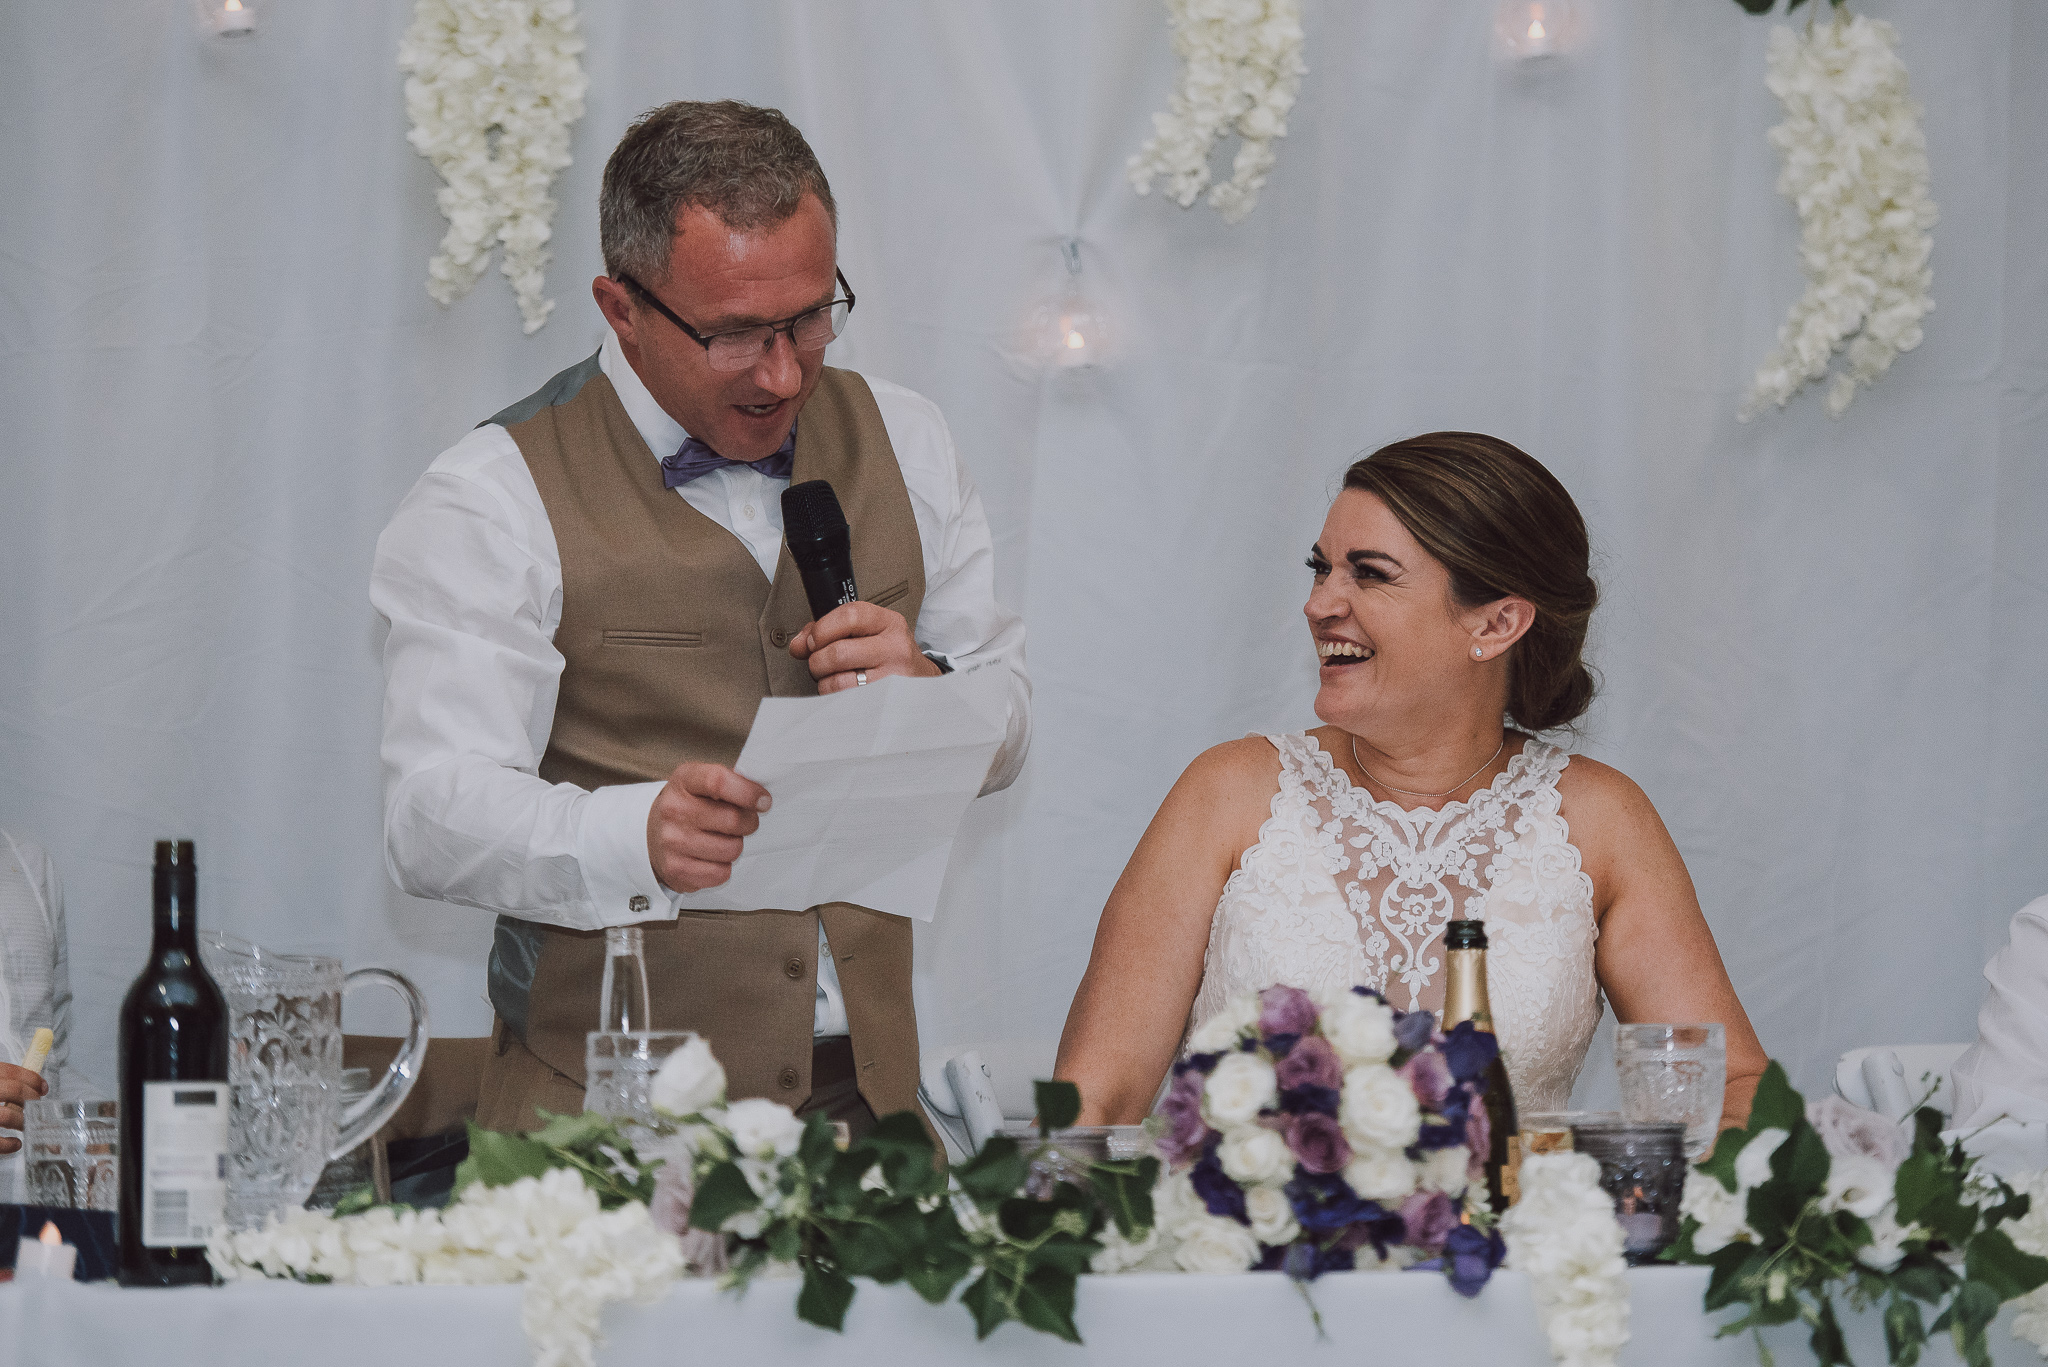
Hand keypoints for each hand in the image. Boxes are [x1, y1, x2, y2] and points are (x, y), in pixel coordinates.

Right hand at [0, 1061, 49, 1154]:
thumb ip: (0, 1081)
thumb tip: (30, 1085)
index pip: (8, 1071)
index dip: (30, 1078)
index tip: (41, 1087)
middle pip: (12, 1091)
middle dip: (30, 1099)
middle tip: (37, 1107)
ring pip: (6, 1115)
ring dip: (22, 1121)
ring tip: (25, 1125)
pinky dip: (8, 1144)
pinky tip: (15, 1143)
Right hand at [646, 762, 771, 892]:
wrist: (650, 835)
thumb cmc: (687, 807)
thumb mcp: (701, 783)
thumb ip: (731, 783)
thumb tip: (762, 799)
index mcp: (684, 781)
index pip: (719, 781)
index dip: (748, 792)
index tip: (763, 801)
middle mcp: (673, 810)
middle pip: (733, 820)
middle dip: (748, 823)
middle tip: (743, 823)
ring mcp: (672, 842)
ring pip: (731, 849)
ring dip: (735, 846)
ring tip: (722, 840)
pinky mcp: (676, 869)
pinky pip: (721, 873)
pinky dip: (723, 867)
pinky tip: (711, 857)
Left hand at [788, 601, 940, 693]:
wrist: (921, 682)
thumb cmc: (889, 656)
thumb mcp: (869, 632)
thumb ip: (831, 630)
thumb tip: (799, 644)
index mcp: (888, 623)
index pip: (850, 615)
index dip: (822, 629)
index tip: (812, 641)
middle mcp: (894, 647)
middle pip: (839, 652)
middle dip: (817, 660)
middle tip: (818, 663)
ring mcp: (892, 678)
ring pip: (838, 682)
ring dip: (824, 683)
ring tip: (831, 679)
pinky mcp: (885, 702)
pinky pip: (845, 702)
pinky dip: (834, 698)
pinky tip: (841, 693)